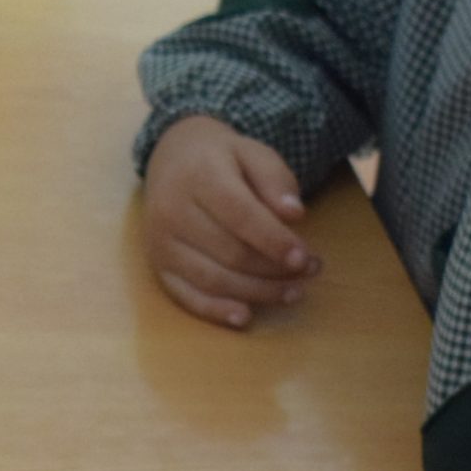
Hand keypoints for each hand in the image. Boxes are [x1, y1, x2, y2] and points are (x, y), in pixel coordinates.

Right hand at [141, 115, 321, 329]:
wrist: (171, 158)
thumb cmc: (221, 159)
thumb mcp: (253, 152)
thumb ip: (275, 180)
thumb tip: (295, 215)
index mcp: (198, 177)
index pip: (240, 215)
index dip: (274, 241)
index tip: (304, 257)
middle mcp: (172, 211)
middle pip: (230, 253)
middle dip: (275, 269)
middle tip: (311, 270)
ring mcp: (161, 243)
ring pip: (214, 280)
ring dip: (258, 293)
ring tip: (293, 292)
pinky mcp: (158, 266)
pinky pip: (187, 297)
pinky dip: (217, 312)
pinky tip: (246, 317)